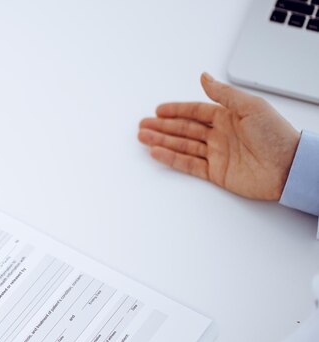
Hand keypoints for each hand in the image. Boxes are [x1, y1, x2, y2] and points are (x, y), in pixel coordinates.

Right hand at [137, 73, 300, 199]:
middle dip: (163, 126)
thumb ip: (223, 94)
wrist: (288, 168)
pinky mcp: (216, 172)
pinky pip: (188, 164)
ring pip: (182, 145)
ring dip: (162, 140)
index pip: (195, 111)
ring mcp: (216, 154)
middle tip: (143, 124)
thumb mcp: (250, 106)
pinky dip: (172, 159)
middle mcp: (220, 135)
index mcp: (228, 117)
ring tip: (143, 137)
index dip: (176, 110)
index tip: (159, 109)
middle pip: (184, 129)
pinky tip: (157, 152)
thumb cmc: (275, 136)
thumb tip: (204, 78)